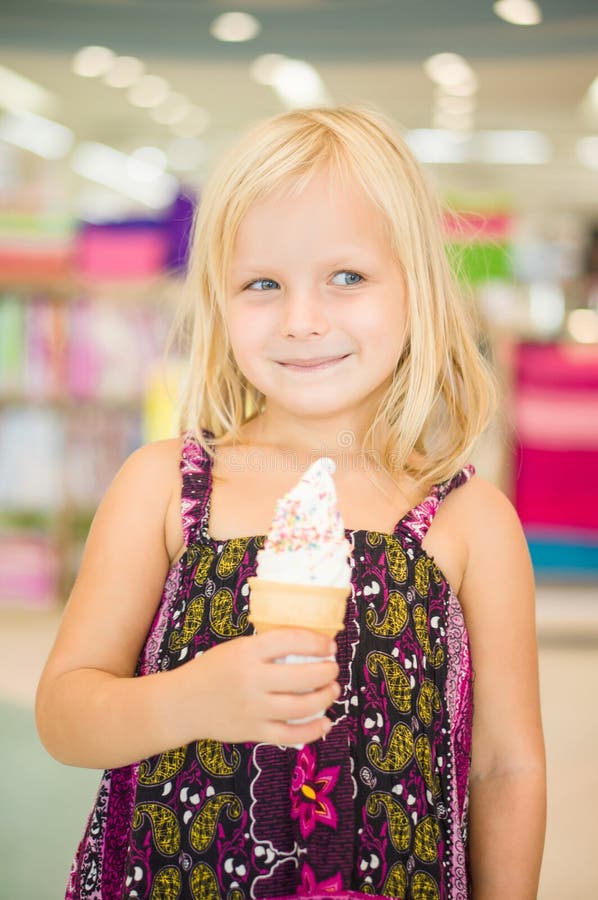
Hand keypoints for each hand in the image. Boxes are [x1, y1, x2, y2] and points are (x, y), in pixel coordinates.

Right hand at [189, 629, 339, 745]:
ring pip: (301, 706)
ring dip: (325, 698)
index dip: (317, 642)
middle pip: (303, 676)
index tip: (329, 645)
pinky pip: (290, 735)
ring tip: (332, 690)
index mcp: (247, 651)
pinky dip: (312, 730)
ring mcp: (253, 708)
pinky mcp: (253, 732)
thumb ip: (267, 649)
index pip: (292, 641)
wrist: (181, 704)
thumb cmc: (211, 670)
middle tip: (333, 669)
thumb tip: (309, 648)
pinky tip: (325, 722)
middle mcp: (252, 679)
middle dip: (327, 671)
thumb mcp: (236, 648)